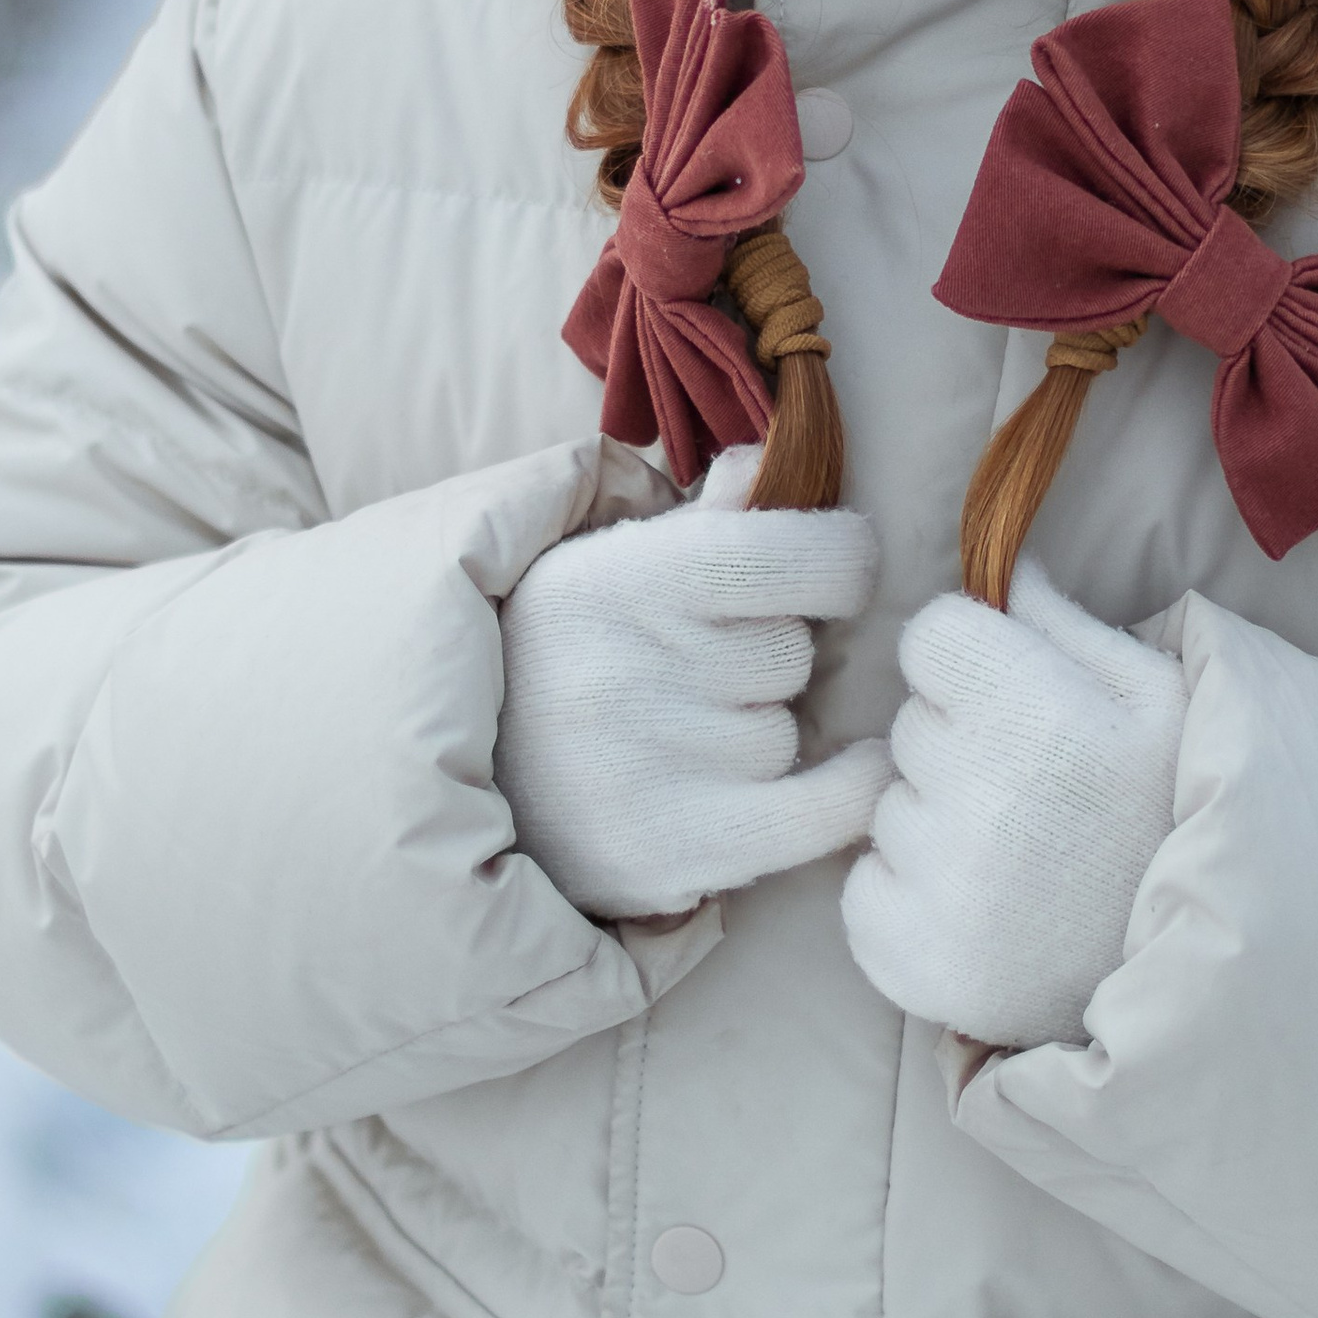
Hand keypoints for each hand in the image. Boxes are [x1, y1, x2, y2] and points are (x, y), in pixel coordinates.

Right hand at [494, 449, 889, 918]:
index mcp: (617, 581)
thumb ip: (702, 516)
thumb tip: (769, 462)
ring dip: (762, 732)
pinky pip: (817, 816)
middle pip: (791, 653)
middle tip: (705, 670)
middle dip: (771, 654)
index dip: (840, 557)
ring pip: (787, 734)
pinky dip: (848, 794)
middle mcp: (628, 672)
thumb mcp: (606, 562)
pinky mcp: (667, 855)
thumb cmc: (562, 654)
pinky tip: (848, 772)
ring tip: (686, 736)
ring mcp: (647, 770)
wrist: (469, 784)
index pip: (790, 557)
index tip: (835, 567)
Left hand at [841, 560, 1187, 1048]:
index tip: (1012, 699)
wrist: (1189, 970)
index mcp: (1037, 716)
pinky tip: (978, 908)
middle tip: (1030, 791)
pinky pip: (863, 889)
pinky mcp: (906, 960)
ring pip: (886, 808)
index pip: (929, 637)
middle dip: (955, 741)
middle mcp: (976, 799)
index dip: (969, 662)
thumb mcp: (1160, 699)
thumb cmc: (1170, 815)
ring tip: (1016, 859)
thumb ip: (1067, 623)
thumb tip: (999, 567)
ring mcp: (935, 888)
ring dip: (933, 820)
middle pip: (908, 724)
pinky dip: (905, 895)